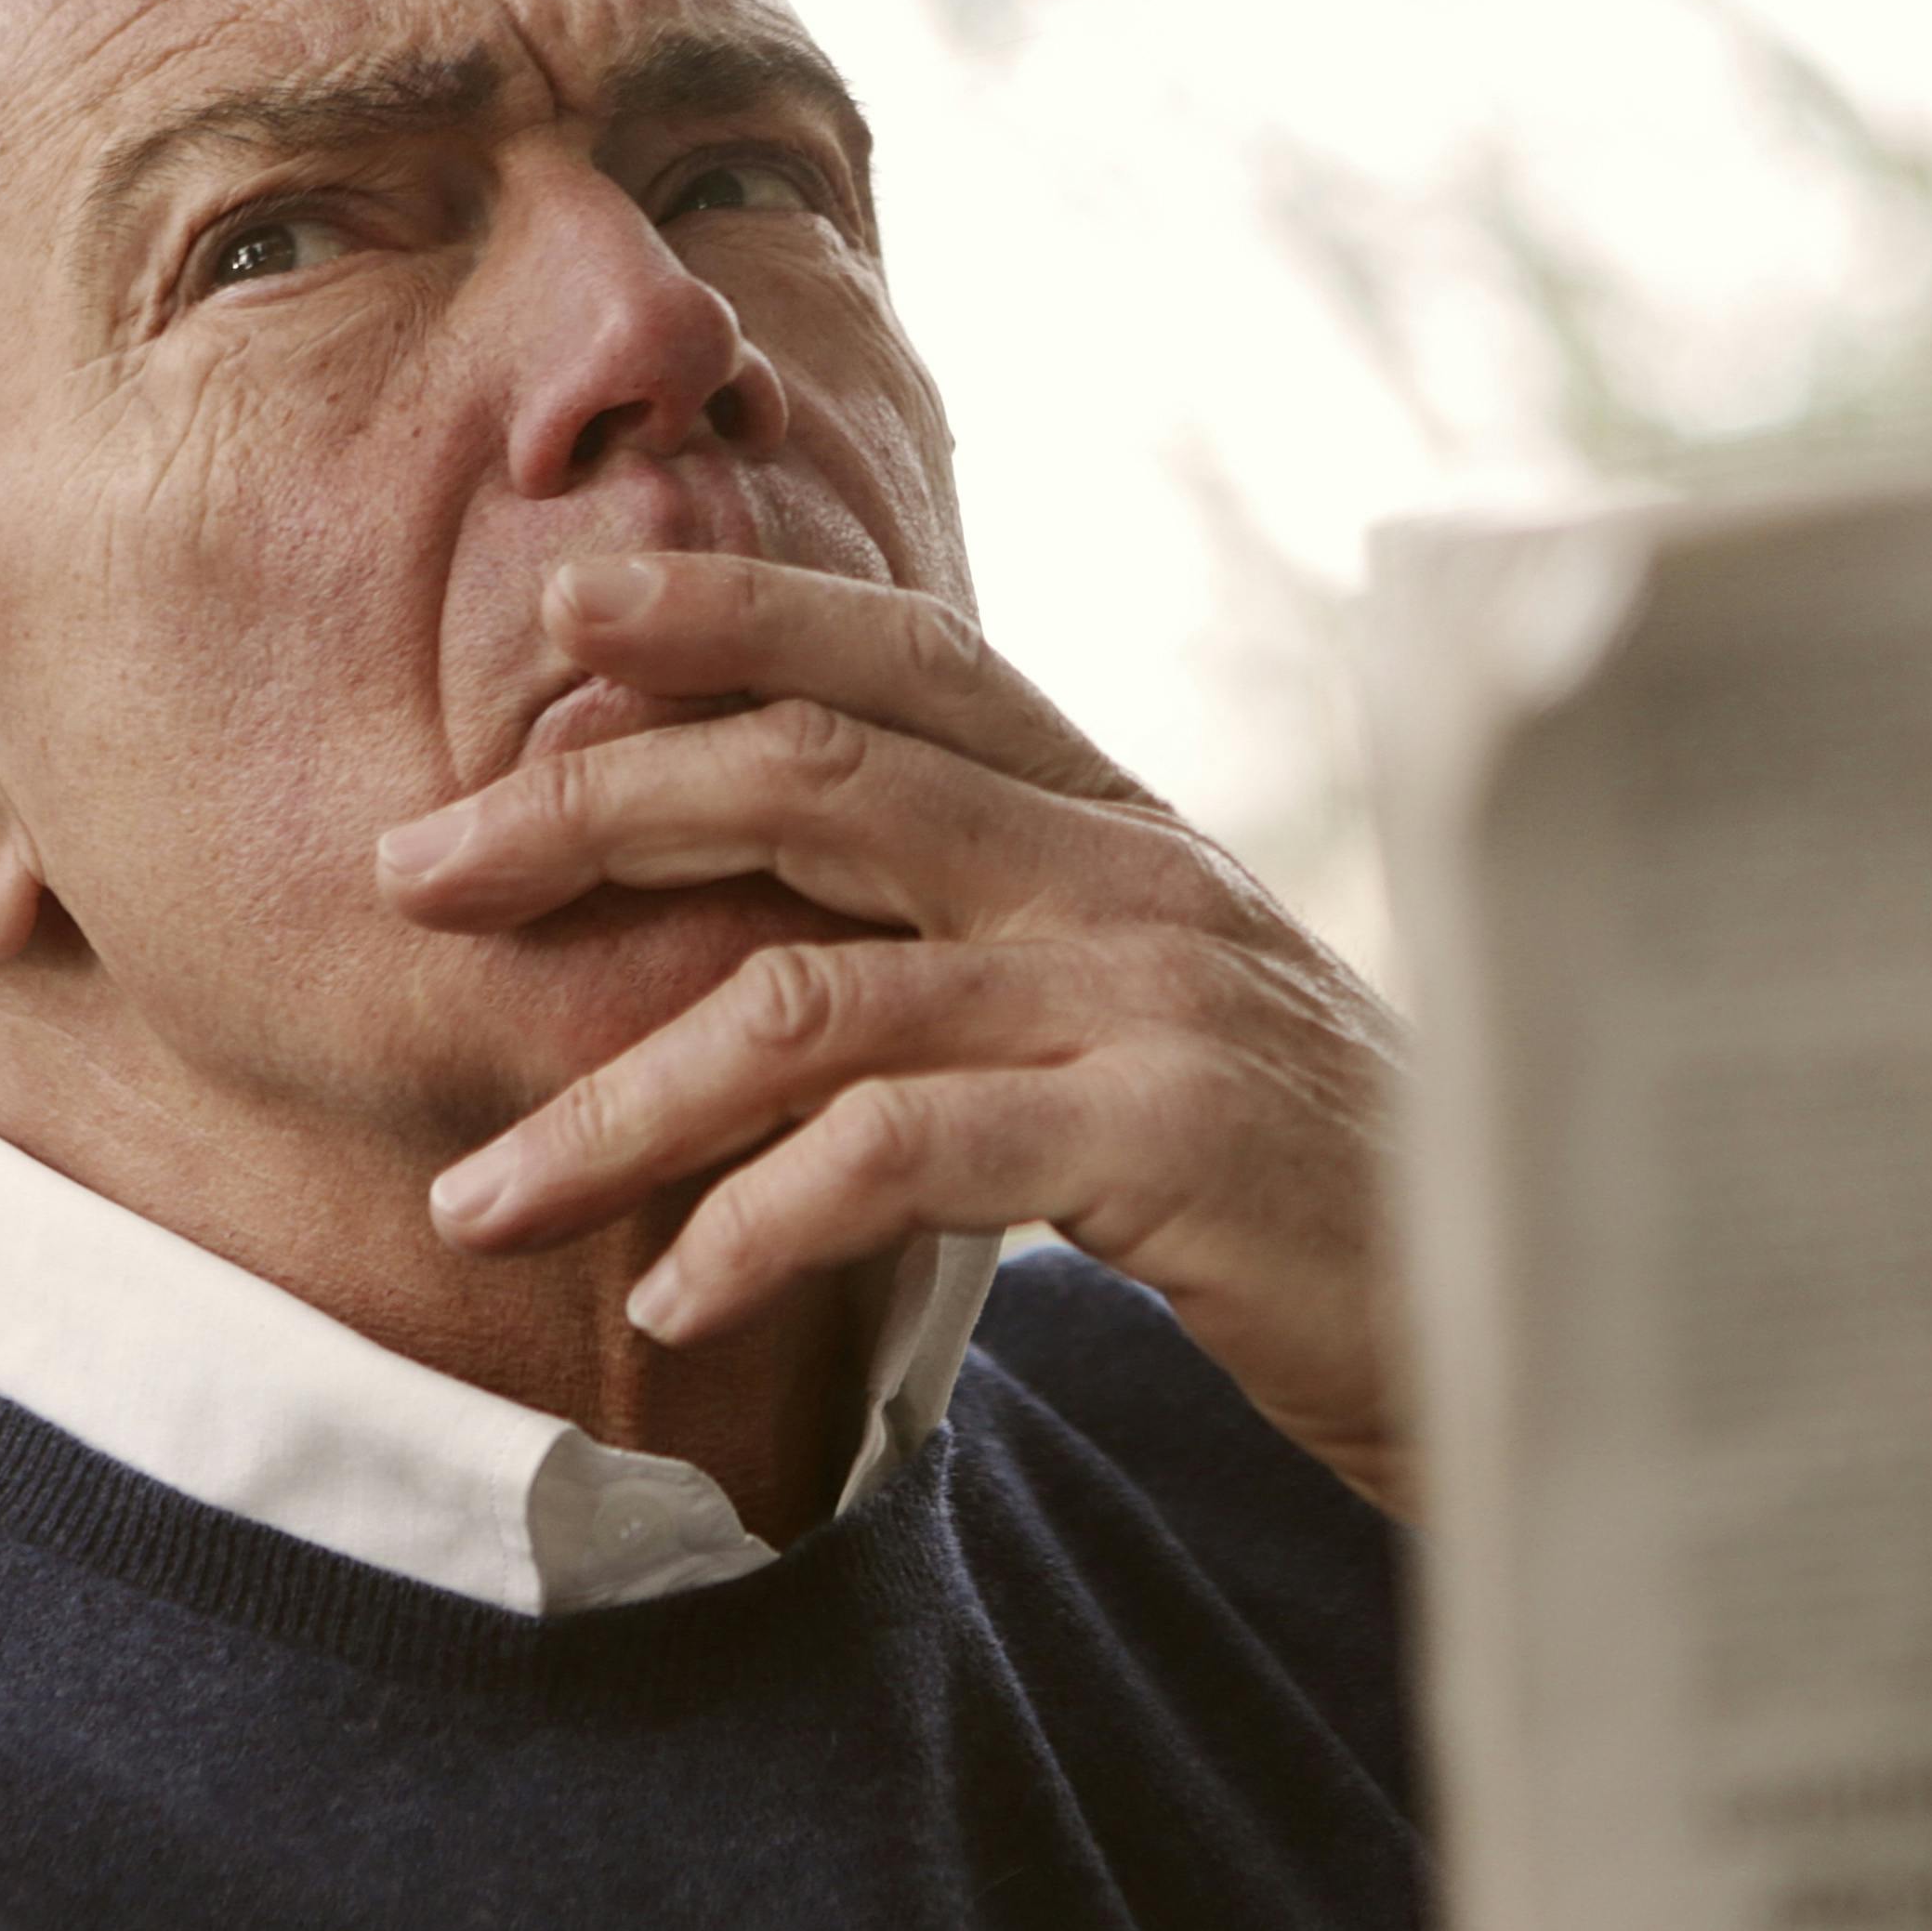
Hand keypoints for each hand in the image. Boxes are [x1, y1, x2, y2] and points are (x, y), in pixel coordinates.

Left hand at [379, 553, 1405, 1499]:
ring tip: (478, 1204)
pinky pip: (899, 1157)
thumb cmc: (1300, 1188)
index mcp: (1114, 823)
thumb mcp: (1150, 1021)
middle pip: (809, 776)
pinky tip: (676, 1301)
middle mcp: (1124, 874)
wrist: (1518, 1314)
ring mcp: (1144, 1000)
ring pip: (808, 998)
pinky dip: (755, 1225)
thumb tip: (789, 949)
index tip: (560, 616)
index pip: (900, 657)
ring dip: (613, 1107)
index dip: (726, 616)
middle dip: (586, 812)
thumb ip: (1001, 948)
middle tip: (413, 878)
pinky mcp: (1162, 1143)